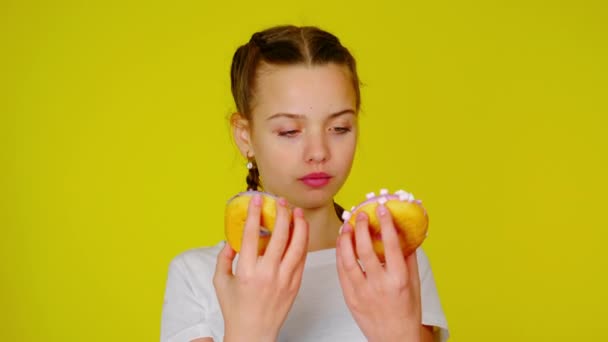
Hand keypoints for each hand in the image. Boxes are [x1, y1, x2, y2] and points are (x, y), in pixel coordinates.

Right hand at [213, 195, 308, 341]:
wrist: (254, 333)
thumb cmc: (235, 310)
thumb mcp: (221, 282)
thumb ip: (223, 258)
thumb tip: (231, 239)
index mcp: (246, 272)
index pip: (251, 236)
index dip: (254, 214)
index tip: (256, 200)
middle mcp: (267, 274)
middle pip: (279, 236)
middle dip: (281, 214)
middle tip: (281, 201)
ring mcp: (284, 280)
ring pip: (297, 246)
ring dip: (299, 225)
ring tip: (297, 211)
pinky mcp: (295, 285)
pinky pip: (302, 259)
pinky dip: (303, 243)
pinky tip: (302, 232)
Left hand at [336, 204, 421, 341]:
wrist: (394, 338)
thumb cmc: (406, 312)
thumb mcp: (414, 284)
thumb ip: (409, 258)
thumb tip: (405, 234)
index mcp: (398, 279)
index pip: (391, 245)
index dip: (386, 224)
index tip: (382, 209)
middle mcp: (380, 285)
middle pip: (366, 250)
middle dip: (361, 228)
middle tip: (360, 214)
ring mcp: (362, 292)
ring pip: (348, 260)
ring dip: (345, 239)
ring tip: (346, 226)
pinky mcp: (350, 298)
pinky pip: (341, 272)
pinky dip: (339, 255)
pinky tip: (341, 245)